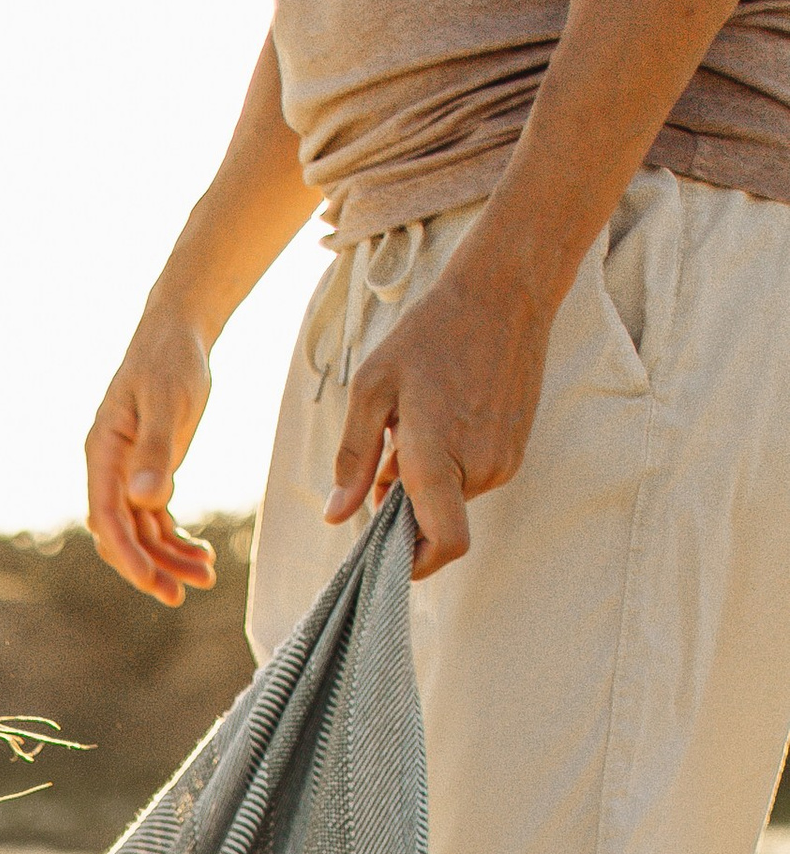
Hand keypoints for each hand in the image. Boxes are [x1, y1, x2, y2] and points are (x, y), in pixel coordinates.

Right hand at [85, 309, 221, 606]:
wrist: (178, 334)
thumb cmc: (170, 360)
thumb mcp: (167, 399)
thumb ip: (156, 449)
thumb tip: (145, 497)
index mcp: (103, 453)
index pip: (107, 517)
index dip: (127, 553)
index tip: (151, 581)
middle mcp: (111, 470)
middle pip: (121, 534)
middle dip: (148, 568)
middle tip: (179, 596)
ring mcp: (129, 475)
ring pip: (142, 532)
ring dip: (169, 559)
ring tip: (206, 576)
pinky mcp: (150, 474)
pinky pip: (157, 520)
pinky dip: (177, 540)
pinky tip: (203, 554)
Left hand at [326, 244, 553, 575]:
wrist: (505, 291)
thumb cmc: (431, 334)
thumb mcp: (373, 390)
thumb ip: (354, 460)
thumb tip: (337, 516)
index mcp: (439, 459)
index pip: (443, 546)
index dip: (415, 562)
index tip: (389, 552)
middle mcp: (480, 469)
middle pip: (436, 522)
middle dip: (404, 505)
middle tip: (388, 453)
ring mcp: (505, 460)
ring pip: (453, 499)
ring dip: (425, 480)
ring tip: (414, 425)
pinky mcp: (516, 448)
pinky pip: (472, 477)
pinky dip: (448, 465)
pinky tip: (440, 419)